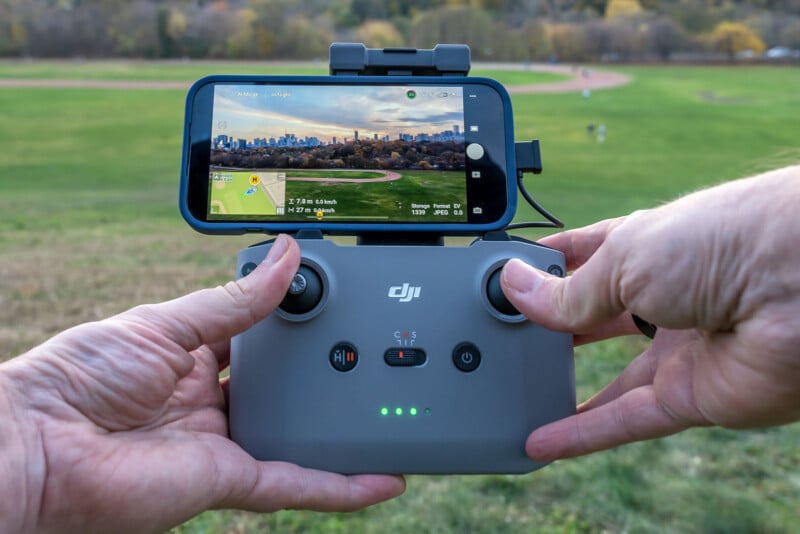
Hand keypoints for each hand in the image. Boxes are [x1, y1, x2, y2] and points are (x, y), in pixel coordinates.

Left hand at [0, 235, 404, 532]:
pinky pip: (297, 484)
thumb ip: (234, 300)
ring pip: (301, 439)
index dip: (299, 320)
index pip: (263, 335)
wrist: (36, 446)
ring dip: (344, 430)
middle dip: (329, 368)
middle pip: (288, 385)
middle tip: (378, 347)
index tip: (338, 297)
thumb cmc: (77, 376)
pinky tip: (383, 479)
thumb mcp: (165, 320)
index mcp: (195, 356)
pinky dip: (342, 486)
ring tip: (394, 409)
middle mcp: (214, 401)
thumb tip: (286, 257)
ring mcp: (226, 443)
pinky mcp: (231, 481)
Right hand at [501, 166, 799, 460]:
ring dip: (563, 385)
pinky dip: (582, 435)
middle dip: (550, 323)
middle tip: (501, 331)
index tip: (505, 273)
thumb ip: (567, 290)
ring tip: (515, 389)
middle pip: (593, 317)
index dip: (544, 263)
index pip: (583, 254)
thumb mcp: (623, 257)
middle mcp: (662, 297)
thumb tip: (514, 291)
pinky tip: (542, 441)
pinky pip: (627, 420)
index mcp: (646, 246)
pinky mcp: (691, 397)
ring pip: (608, 376)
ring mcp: (676, 349)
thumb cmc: (723, 240)